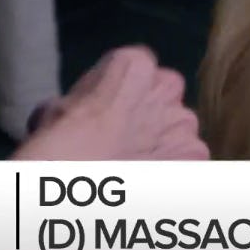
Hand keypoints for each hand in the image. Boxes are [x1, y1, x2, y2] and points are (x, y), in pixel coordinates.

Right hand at [4, 46, 206, 249]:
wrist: (75, 184)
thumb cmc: (58, 144)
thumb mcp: (54, 109)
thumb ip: (80, 100)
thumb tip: (72, 110)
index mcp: (134, 64)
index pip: (136, 71)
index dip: (119, 95)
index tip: (106, 114)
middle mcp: (168, 87)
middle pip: (162, 99)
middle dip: (146, 117)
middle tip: (121, 141)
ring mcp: (184, 123)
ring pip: (177, 131)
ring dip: (161, 145)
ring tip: (135, 166)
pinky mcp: (196, 156)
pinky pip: (187, 161)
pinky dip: (172, 170)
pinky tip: (150, 183)